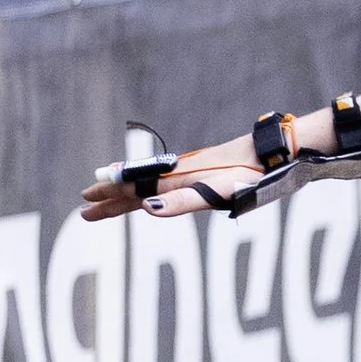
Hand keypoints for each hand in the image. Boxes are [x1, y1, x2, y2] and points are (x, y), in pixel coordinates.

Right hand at [78, 131, 269, 221]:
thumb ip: (181, 200)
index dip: (111, 198)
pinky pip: (167, 181)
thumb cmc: (249, 175)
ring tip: (110, 194)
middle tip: (85, 207)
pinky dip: (150, 186)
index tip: (85, 204)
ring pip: (150, 184)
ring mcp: (192, 171)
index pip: (134, 189)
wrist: (274, 154)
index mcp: (177, 178)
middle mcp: (179, 173)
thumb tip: (146, 208)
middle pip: (137, 188)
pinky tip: (155, 189)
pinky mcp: (205, 171)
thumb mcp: (215, 191)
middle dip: (111, 199)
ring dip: (128, 192)